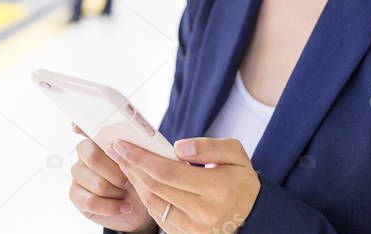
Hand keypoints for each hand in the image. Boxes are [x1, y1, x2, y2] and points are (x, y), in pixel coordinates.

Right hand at [68, 122, 155, 232]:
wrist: (138, 205)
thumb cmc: (140, 177)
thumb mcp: (142, 162)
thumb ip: (133, 150)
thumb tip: (127, 146)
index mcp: (100, 138)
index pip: (85, 127)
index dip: (80, 126)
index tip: (78, 128)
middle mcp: (84, 152)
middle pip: (93, 156)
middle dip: (118, 173)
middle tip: (130, 180)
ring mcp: (78, 173)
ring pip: (98, 184)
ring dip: (118, 193)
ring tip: (127, 194)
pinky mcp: (75, 194)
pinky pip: (91, 202)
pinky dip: (112, 207)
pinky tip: (124, 206)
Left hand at [111, 137, 260, 232]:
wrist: (253, 214)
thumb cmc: (240, 179)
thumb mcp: (235, 154)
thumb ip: (208, 147)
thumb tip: (178, 148)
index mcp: (218, 189)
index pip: (168, 171)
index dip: (141, 157)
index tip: (123, 144)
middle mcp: (205, 213)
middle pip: (156, 187)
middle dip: (132, 166)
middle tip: (117, 150)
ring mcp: (195, 229)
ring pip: (154, 204)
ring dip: (135, 183)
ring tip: (126, 163)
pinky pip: (159, 217)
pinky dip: (146, 199)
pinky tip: (140, 182)